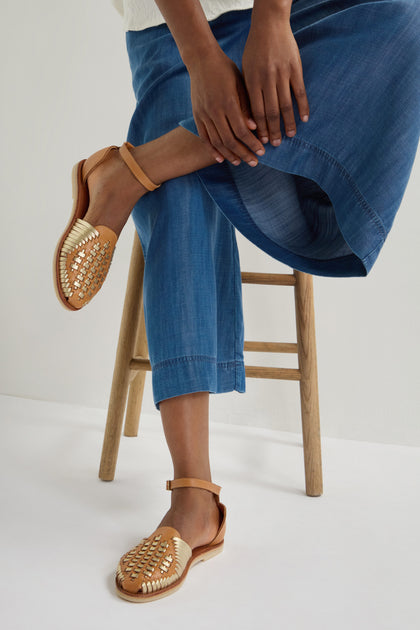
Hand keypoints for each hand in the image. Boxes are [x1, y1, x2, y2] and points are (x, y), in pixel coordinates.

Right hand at [187, 48, 265, 165]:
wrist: (201, 59)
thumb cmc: (225, 69)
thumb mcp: (240, 83)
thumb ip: (246, 106)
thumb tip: (254, 128)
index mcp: (228, 102)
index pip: (242, 130)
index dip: (252, 143)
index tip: (262, 151)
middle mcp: (214, 110)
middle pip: (230, 140)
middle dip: (243, 153)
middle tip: (254, 162)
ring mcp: (203, 114)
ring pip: (217, 141)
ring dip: (229, 154)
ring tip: (239, 163)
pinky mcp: (196, 115)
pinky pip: (204, 137)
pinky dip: (212, 149)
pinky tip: (220, 158)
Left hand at [241, 16, 309, 145]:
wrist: (269, 24)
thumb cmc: (254, 50)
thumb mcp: (245, 70)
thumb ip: (248, 92)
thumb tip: (250, 118)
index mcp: (252, 82)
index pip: (256, 111)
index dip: (260, 128)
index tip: (262, 141)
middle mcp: (267, 80)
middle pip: (271, 112)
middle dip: (273, 130)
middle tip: (276, 144)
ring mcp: (282, 74)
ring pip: (286, 105)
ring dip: (288, 122)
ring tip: (291, 135)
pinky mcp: (295, 68)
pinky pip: (300, 92)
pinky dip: (303, 107)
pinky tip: (304, 119)